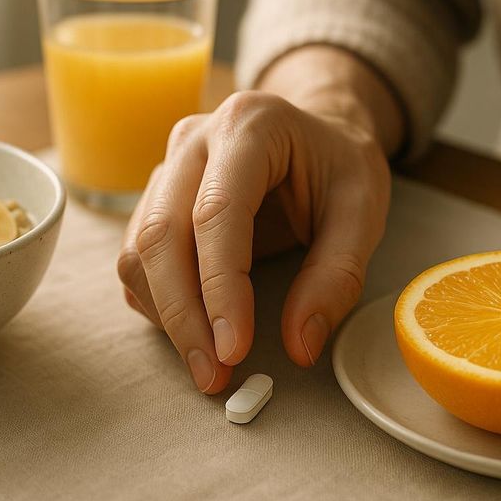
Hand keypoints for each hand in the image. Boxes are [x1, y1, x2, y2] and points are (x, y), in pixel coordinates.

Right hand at [117, 90, 390, 393]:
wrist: (314, 133)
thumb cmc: (338, 167)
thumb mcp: (363, 211)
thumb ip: (336, 276)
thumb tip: (299, 347)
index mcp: (249, 125)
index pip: (216, 213)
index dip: (219, 288)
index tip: (234, 350)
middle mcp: (194, 140)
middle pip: (161, 234)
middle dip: (183, 315)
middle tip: (214, 375)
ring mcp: (166, 167)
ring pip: (138, 250)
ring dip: (166, 315)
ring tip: (209, 364)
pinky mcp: (153, 198)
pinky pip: (136, 259)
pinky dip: (157, 304)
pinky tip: (195, 330)